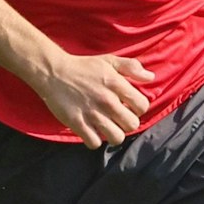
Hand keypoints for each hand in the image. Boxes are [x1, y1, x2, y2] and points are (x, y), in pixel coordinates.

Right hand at [32, 52, 155, 147]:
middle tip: (118, 118)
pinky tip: (92, 131)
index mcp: (116, 84)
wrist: (53, 72)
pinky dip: (95, 140)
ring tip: (108, 127)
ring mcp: (92, 114)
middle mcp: (107, 100)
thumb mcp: (109, 60)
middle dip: (127, 123)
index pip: (142, 106)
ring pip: (117, 138)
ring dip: (114, 134)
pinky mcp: (77, 123)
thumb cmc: (83, 67)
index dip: (138, 108)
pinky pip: (95, 143)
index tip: (129, 106)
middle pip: (132, 125)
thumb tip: (150, 77)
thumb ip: (131, 67)